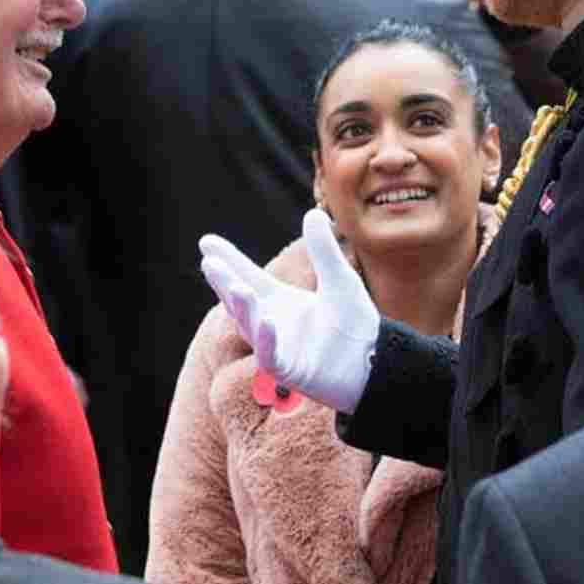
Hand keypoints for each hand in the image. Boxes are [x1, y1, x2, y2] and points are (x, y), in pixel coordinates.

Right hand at [199, 209, 378, 412]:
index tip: (206, 241)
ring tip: (237, 286)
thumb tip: (313, 212)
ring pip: (252, 327)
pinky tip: (268, 320)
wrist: (377, 361)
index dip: (229, 259)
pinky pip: (272, 357)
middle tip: (210, 262)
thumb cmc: (355, 323)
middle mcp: (272, 323)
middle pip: (241, 300)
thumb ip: (324, 250)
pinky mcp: (291, 371)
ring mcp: (279, 348)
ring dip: (244, 308)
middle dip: (225, 282)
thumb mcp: (340, 279)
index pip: (247, 276)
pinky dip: (268, 340)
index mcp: (280, 301)